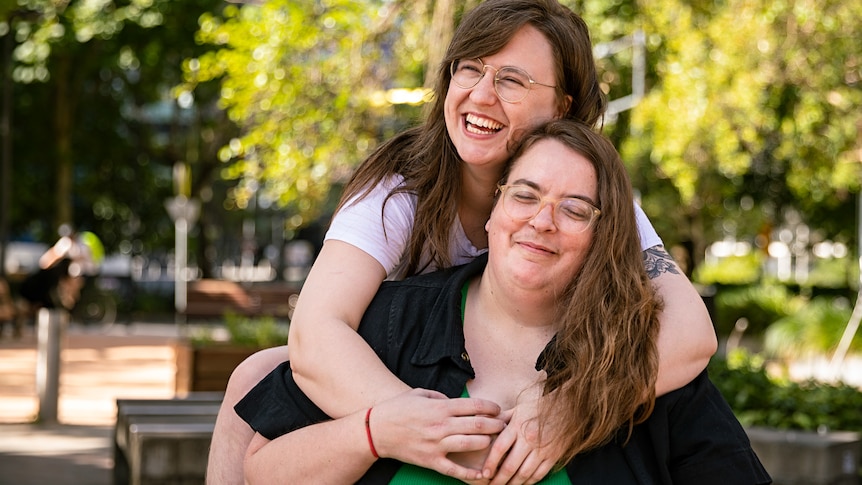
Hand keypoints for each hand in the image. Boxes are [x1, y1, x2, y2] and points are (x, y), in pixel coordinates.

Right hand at [372, 388, 505, 481]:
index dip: (491, 407)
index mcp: (439, 407)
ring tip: (495, 442)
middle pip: (477, 425)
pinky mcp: (431, 460)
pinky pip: (454, 469)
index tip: (498, 409)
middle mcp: (441, 425)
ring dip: (487, 443)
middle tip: (505, 425)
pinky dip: (469, 473)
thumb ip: (440, 395)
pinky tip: (482, 474)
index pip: (474, 406)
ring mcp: (436, 444)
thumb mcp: (418, 393)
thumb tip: (456, 401)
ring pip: (470, 444)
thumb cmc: (397, 409)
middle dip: (496, 425)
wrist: (376, 430)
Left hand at [481, 395, 560, 483]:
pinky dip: (529, 482)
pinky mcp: (553, 456)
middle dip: (499, 479)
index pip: (499, 448)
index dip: (490, 463)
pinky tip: (521, 484)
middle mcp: (529, 439)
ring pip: (524, 473)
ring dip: (513, 484)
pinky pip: (539, 474)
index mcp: (518, 426)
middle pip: (510, 465)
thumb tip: (480, 423)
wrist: (567, 408)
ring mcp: (542, 449)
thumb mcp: (517, 409)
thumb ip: (500, 419)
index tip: (484, 473)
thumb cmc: (538, 408)